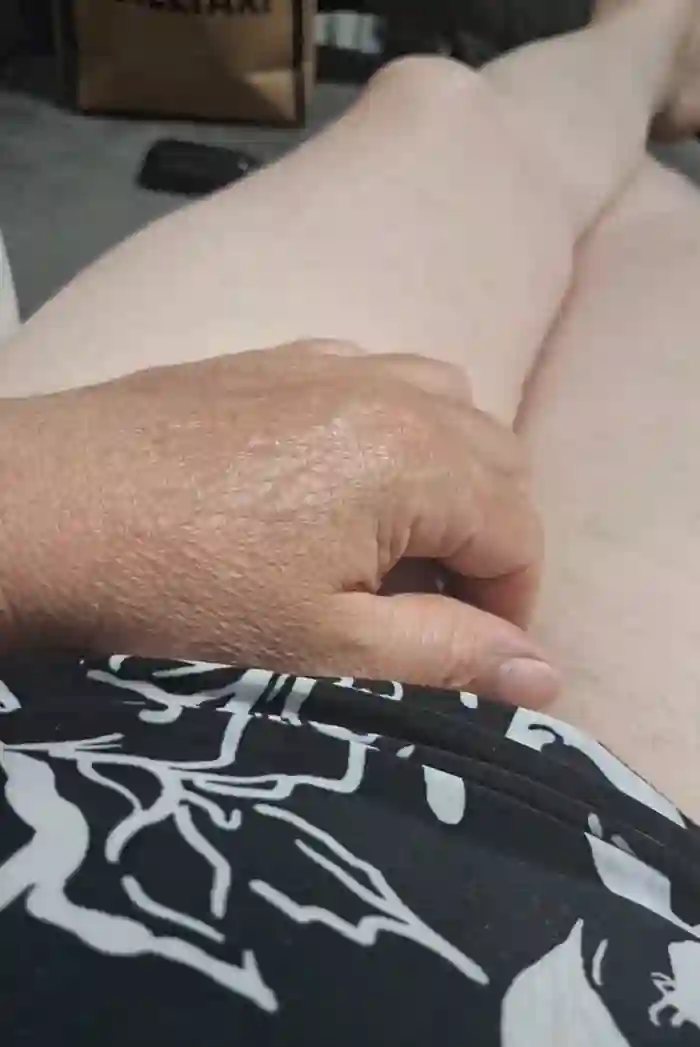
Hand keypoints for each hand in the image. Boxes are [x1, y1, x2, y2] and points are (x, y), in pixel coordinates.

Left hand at [0, 341, 557, 705]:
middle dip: (485, 543)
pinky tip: (330, 492)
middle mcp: (386, 389)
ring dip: (444, 483)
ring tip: (387, 553)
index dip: (510, 608)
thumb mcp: (325, 652)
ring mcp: (324, 363)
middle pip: (494, 462)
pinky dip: (387, 438)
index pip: (521, 531)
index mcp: (415, 456)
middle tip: (428, 615)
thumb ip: (447, 655)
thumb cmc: (180, 595)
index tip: (468, 659)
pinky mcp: (268, 362)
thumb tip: (547, 674)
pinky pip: (370, 383)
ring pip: (440, 410)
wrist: (36, 515)